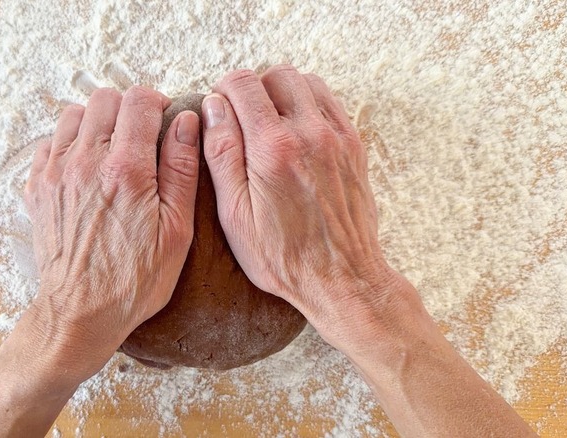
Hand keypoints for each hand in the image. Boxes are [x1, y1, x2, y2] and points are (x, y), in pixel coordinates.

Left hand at [23, 86, 199, 381]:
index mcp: (126, 169)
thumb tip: (186, 122)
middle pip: (104, 99)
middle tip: (142, 135)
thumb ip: (181, 168)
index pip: (139, 101)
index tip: (165, 119)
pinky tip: (87, 167)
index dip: (158, 103)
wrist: (81, 313)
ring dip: (97, 122)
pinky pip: (51, 142)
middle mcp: (85, 162)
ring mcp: (56, 174)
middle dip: (128, 109)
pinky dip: (70, 143)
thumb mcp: (177, 229)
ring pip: (73, 114)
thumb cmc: (135, 279)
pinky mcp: (39, 188)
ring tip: (114, 149)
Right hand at [201, 66, 416, 351]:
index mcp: (272, 148)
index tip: (219, 111)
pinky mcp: (353, 147)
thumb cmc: (283, 256)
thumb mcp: (235, 214)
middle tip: (243, 119)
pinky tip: (297, 134)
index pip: (243, 84)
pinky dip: (310, 106)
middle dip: (254, 89)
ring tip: (270, 125)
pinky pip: (331, 103)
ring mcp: (336, 137)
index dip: (223, 91)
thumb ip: (221, 154)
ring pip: (307, 83)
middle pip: (277, 75)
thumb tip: (212, 108)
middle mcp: (309, 133)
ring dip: (284, 94)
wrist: (341, 278)